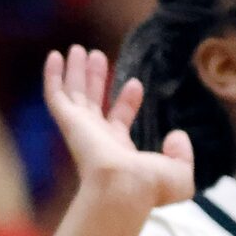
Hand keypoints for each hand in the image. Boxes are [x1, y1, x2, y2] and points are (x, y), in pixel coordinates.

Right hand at [43, 45, 192, 209]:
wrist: (126, 187)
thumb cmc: (152, 186)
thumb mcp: (180, 174)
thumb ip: (182, 154)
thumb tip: (177, 135)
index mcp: (119, 151)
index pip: (119, 119)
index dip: (127, 101)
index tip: (135, 83)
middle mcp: (96, 139)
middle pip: (92, 102)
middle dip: (95, 79)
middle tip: (97, 56)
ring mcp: (81, 130)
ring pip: (74, 94)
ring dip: (76, 71)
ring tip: (78, 48)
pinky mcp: (69, 122)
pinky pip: (56, 94)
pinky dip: (53, 75)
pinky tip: (55, 55)